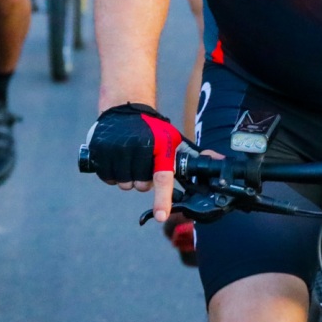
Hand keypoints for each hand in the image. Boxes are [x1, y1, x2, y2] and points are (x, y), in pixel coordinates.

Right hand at [84, 103, 182, 221]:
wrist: (125, 105)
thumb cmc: (153, 129)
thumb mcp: (175, 139)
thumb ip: (193, 155)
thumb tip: (221, 162)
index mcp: (159, 147)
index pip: (162, 177)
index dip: (162, 199)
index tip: (162, 216)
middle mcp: (137, 148)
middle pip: (140, 186)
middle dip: (143, 181)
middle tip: (144, 164)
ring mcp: (116, 149)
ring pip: (123, 184)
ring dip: (127, 179)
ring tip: (130, 161)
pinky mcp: (100, 150)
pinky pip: (107, 177)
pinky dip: (112, 175)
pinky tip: (117, 161)